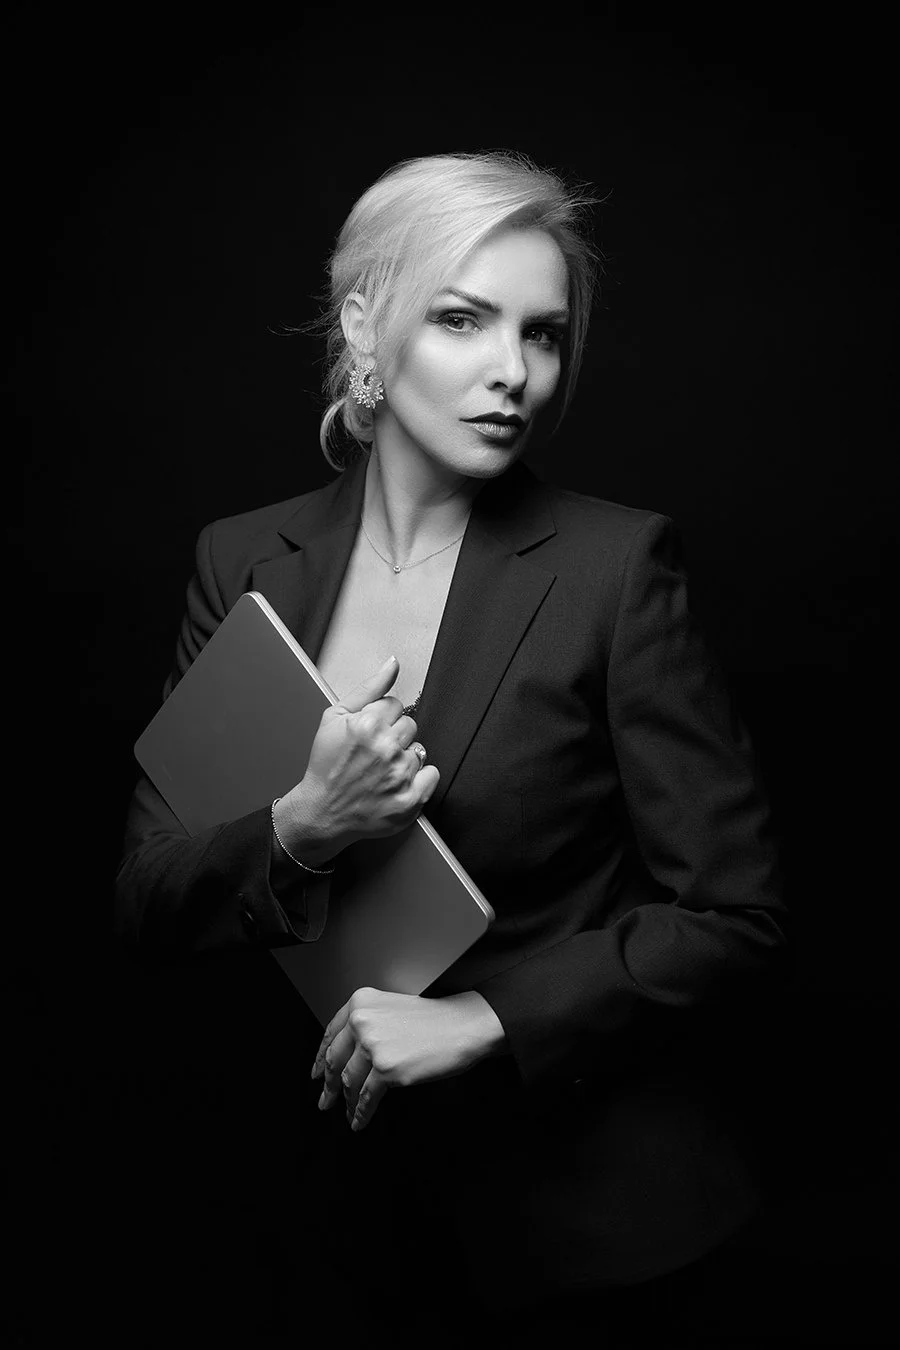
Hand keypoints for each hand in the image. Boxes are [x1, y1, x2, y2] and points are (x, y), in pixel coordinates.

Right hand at [275, 656, 438, 863]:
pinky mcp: (410, 800)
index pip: (396, 705)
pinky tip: (396, 783)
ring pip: (419, 750)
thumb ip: (368, 688)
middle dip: (393, 737)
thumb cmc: (326, 765)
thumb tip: (392, 664)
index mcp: (367, 725)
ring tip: (380, 772)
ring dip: (403, 759)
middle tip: (373, 754)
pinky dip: (419, 778)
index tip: (368, 734)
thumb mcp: (334, 718)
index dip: (381, 719)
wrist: (321, 811)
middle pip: (410, 726)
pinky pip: (432, 774)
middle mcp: (385, 749)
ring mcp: (399, 776)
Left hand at [310, 987, 505, 1131]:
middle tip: (324, 1099)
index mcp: (361, 1003)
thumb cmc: (435, 1019)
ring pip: (349, 1082)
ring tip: (348, 1113)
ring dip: (347, 1102)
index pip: (330, 1034)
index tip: (316, 1072)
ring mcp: (373, 1046)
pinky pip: (367, 1097)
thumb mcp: (392, 1009)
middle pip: (334, 1060)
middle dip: (328, 1086)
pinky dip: (361, 1112)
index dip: (320, 1057)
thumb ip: (367, 1025)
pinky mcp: (386, 1070)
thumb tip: (348, 1056)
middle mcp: (362, 1021)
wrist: (463, 1026)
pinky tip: (360, 1119)